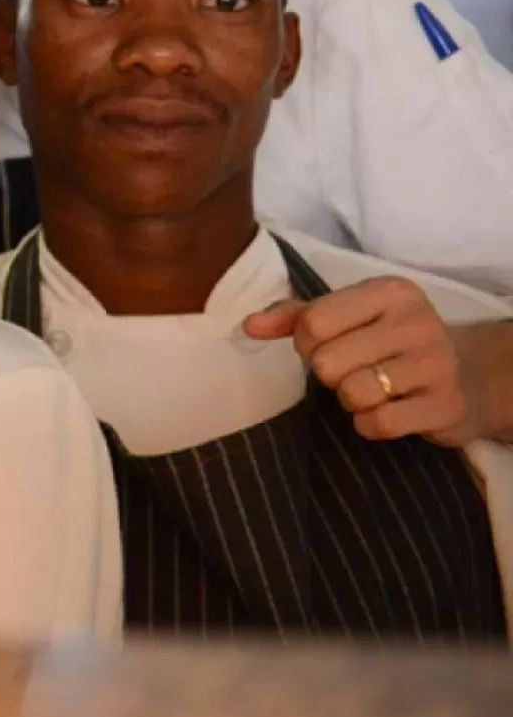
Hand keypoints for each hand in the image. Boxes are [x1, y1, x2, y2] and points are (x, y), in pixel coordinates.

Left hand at [242, 277, 480, 446]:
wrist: (469, 373)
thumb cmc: (390, 339)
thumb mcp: (349, 314)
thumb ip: (296, 316)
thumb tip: (247, 325)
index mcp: (389, 291)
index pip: (313, 322)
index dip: (306, 343)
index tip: (325, 346)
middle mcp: (416, 322)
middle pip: (327, 363)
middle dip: (329, 374)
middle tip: (352, 370)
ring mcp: (436, 364)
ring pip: (351, 394)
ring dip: (351, 400)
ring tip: (372, 389)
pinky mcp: (445, 405)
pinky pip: (377, 424)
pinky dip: (369, 424)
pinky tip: (386, 411)